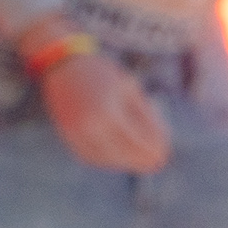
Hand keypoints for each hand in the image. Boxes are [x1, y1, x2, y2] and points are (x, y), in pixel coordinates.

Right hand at [37, 48, 168, 173]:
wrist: (62, 63)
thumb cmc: (102, 72)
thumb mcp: (129, 87)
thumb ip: (145, 114)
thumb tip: (160, 140)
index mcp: (110, 111)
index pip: (136, 141)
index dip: (152, 151)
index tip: (164, 156)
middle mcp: (91, 124)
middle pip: (121, 154)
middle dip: (140, 162)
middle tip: (155, 164)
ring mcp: (76, 131)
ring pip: (104, 158)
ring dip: (123, 163)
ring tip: (137, 161)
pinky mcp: (67, 133)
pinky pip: (88, 155)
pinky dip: (104, 160)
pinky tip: (117, 157)